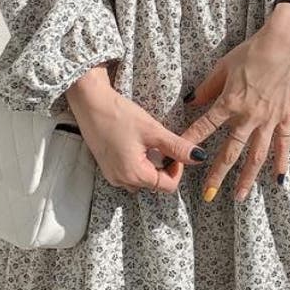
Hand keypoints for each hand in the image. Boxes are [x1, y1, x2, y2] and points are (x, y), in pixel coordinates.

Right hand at [66, 64, 208, 193]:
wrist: (90, 103)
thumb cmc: (119, 115)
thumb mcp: (152, 130)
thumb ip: (176, 147)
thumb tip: (198, 157)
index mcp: (134, 175)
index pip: (167, 186)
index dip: (178, 169)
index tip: (176, 150)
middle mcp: (121, 181)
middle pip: (154, 184)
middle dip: (164, 167)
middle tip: (163, 143)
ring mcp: (111, 175)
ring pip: (142, 179)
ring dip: (151, 166)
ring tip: (149, 143)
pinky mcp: (106, 166)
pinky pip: (129, 173)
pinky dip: (138, 163)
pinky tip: (136, 144)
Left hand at [180, 0, 289, 202]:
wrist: (286, 44)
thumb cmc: (253, 51)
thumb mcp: (224, 66)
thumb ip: (208, 88)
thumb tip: (191, 101)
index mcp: (230, 102)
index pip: (205, 127)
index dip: (190, 142)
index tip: (179, 158)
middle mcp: (248, 116)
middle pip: (230, 151)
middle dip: (217, 174)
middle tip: (207, 194)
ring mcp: (269, 120)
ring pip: (256, 155)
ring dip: (246, 178)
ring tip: (238, 197)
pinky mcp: (286, 118)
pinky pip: (283, 146)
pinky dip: (280, 164)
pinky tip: (277, 181)